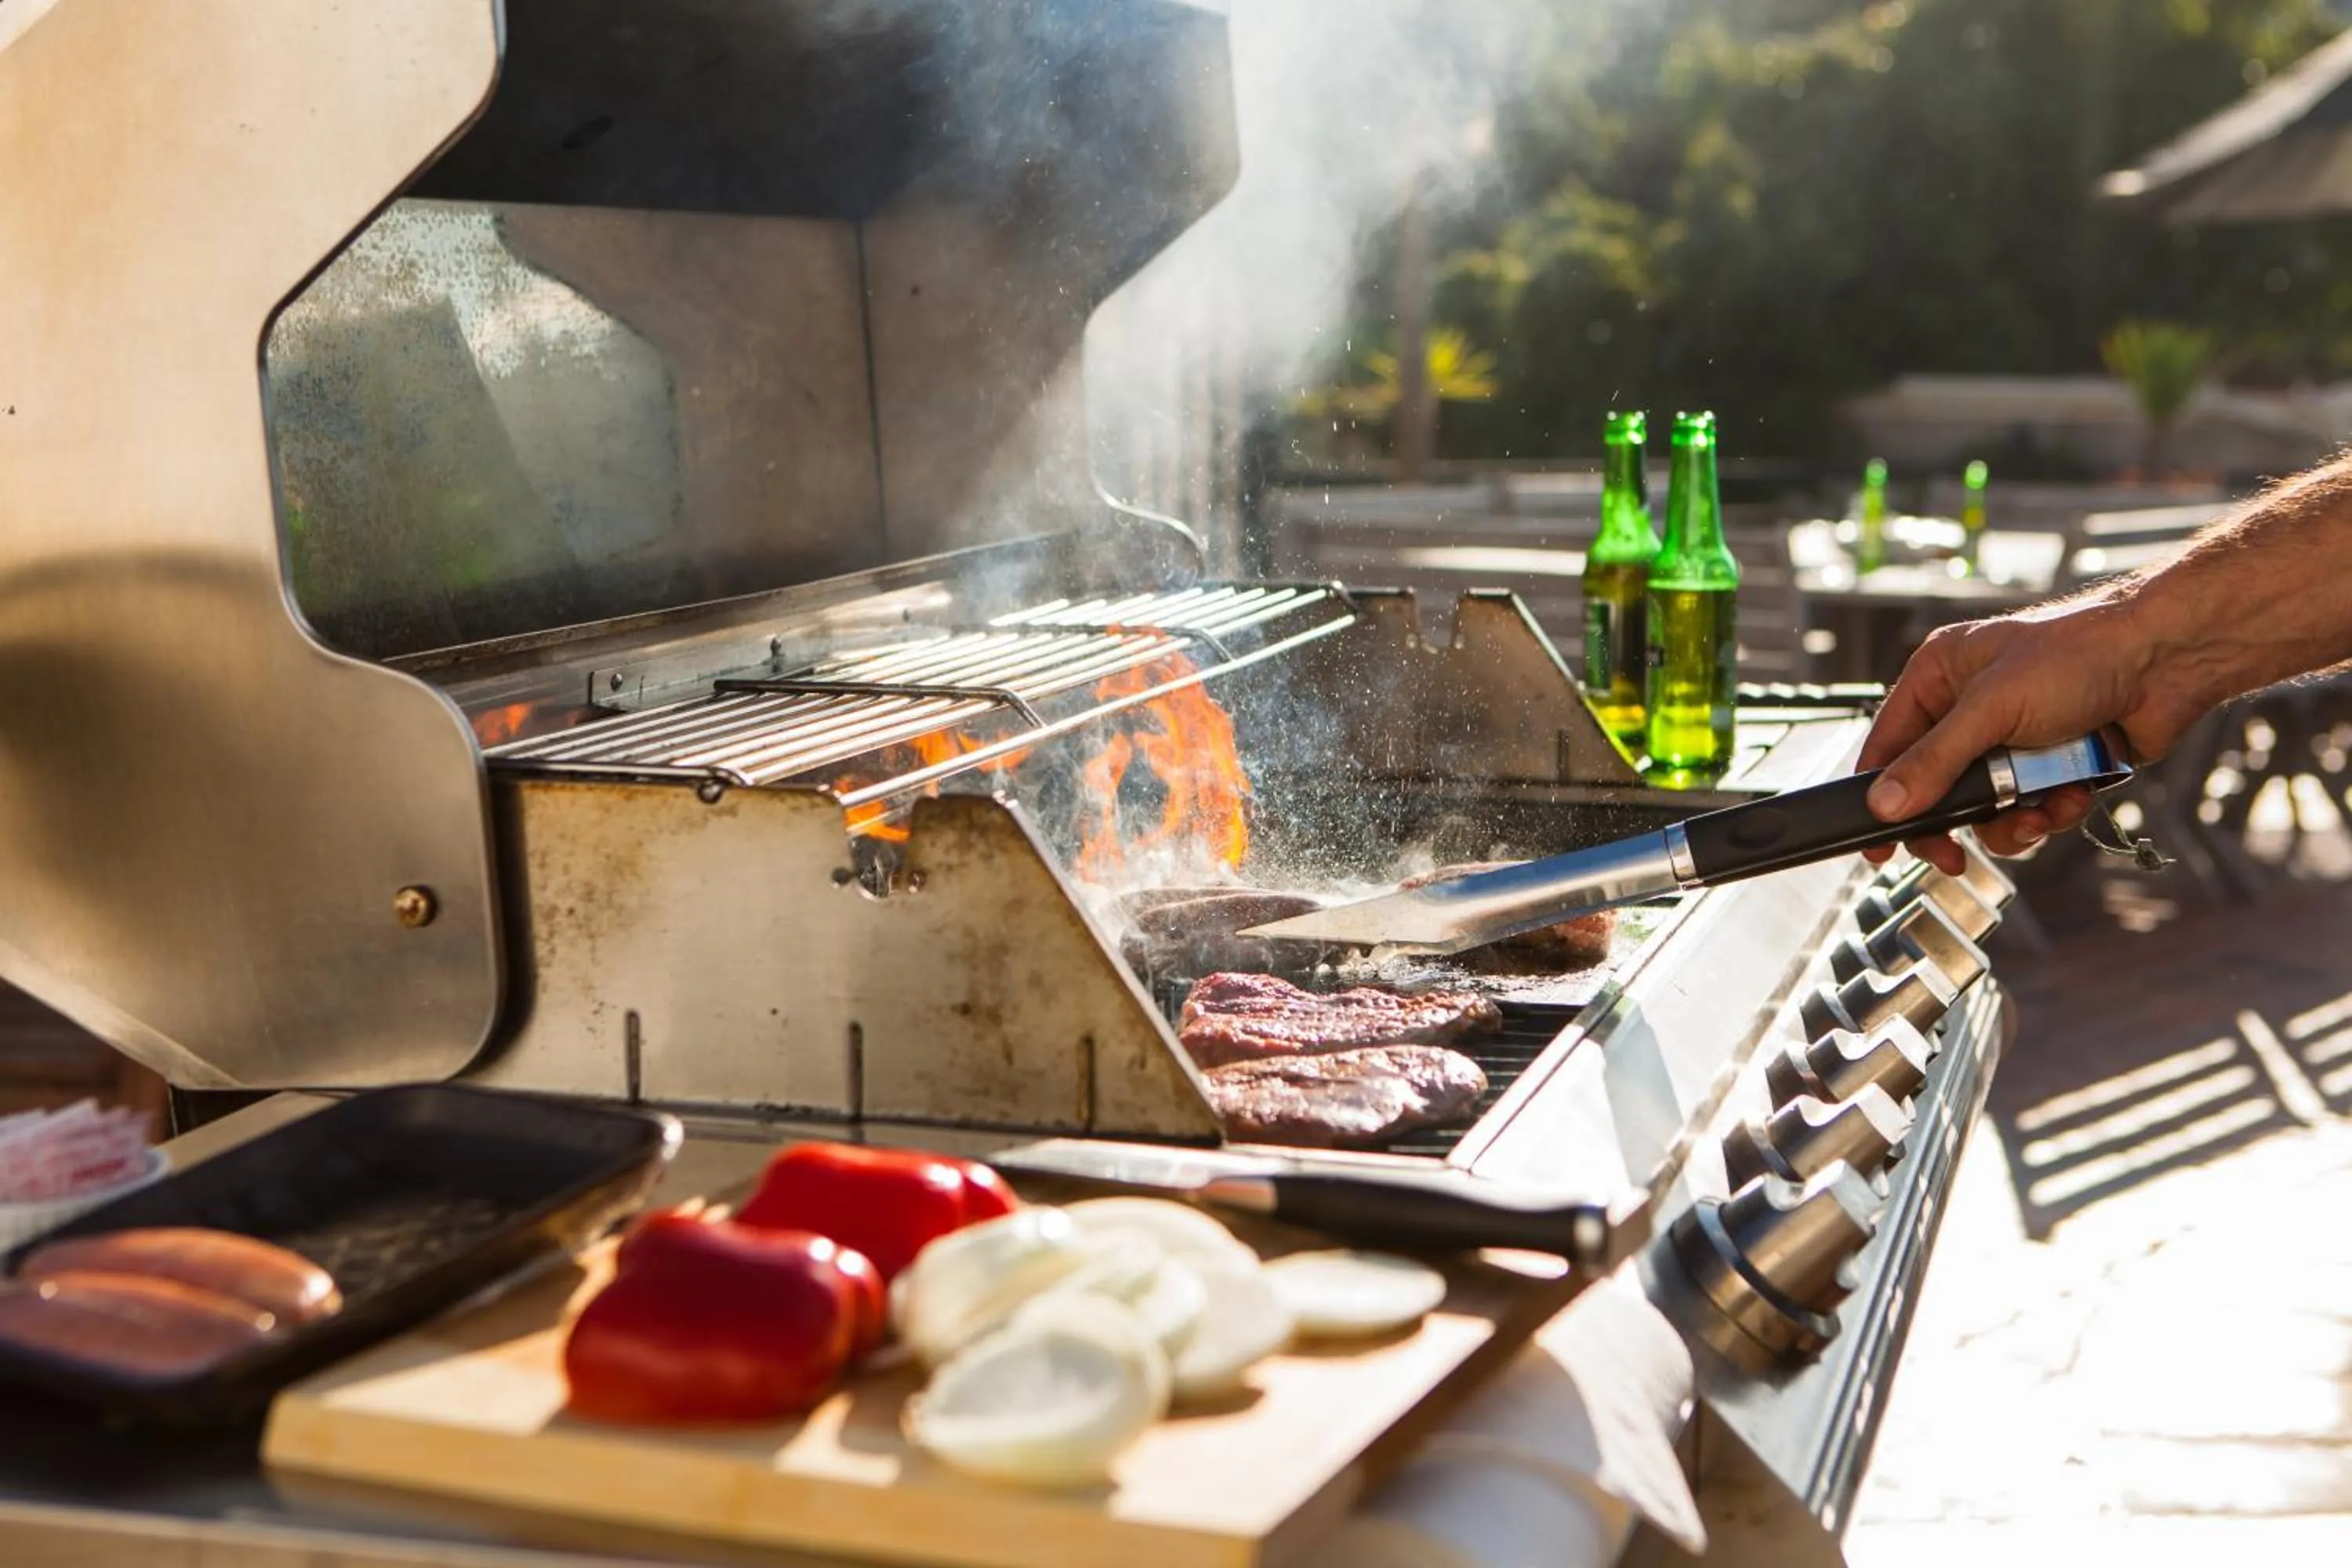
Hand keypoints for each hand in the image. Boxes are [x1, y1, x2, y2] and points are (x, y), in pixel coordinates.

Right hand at [1856, 595, 2205, 872]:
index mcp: (1939, 678)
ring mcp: (2011, 740)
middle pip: (1935, 788)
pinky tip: (2072, 795)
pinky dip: (2051, 812)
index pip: (1888, 746)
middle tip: (1954, 856)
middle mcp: (1969, 710)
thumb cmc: (2080, 655)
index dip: (1879, 796)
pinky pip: (2030, 810)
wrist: (2167, 661)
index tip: (1875, 844)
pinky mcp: (2050, 766)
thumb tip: (1885, 805)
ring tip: (2040, 812)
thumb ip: (1935, 761)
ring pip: (1985, 809)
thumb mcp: (1993, 707)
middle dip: (1955, 821)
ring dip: (2013, 821)